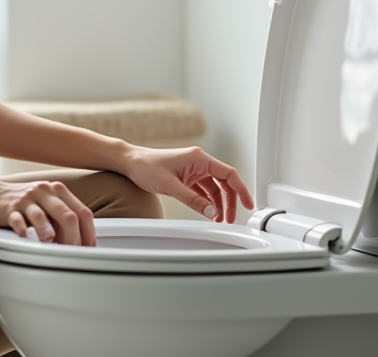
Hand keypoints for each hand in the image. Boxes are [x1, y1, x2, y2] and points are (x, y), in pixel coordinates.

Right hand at [0, 177, 95, 245]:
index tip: (89, 249)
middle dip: (74, 238)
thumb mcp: (47, 203)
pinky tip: (24, 237)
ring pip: (43, 217)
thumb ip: (62, 217)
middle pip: (67, 215)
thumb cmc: (23, 202)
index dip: (89, 232)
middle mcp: (45, 192)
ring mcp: (27, 199)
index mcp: (58, 191)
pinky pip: (17, 220)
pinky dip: (22, 230)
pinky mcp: (10, 208)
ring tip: (51, 246)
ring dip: (50, 235)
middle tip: (72, 253)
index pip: (82, 211)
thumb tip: (79, 242)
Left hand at [119, 146, 254, 222]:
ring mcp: (193, 170)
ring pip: (214, 188)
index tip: (248, 203)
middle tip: (230, 218)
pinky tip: (209, 213)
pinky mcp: (187, 177)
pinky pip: (204, 190)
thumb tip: (211, 212)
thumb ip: (193, 200)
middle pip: (224, 183)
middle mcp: (199, 162)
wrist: (129, 163)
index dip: (241, 189)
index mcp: (199, 159)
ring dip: (218, 204)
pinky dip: (208, 202)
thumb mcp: (170, 186)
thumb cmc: (146, 167)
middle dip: (230, 201)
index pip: (228, 174)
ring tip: (219, 219)